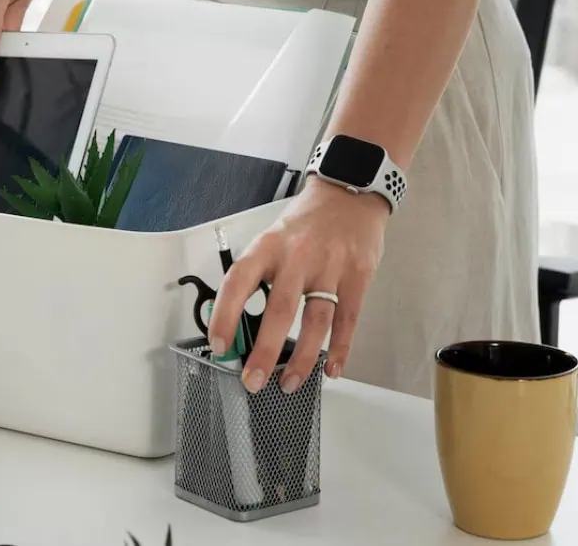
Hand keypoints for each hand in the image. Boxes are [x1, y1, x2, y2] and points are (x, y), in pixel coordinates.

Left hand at [208, 180, 388, 392]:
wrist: (349, 194)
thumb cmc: (304, 224)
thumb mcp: (273, 239)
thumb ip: (257, 276)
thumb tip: (233, 322)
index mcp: (268, 246)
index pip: (239, 281)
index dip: (225, 314)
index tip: (219, 344)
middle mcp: (297, 256)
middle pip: (279, 310)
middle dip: (264, 351)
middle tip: (252, 380)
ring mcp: (330, 266)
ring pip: (316, 320)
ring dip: (302, 358)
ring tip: (289, 382)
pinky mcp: (358, 276)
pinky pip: (348, 319)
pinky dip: (340, 348)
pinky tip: (331, 369)